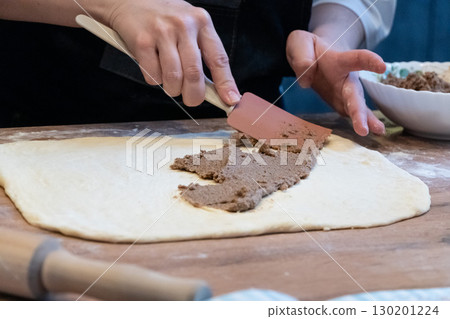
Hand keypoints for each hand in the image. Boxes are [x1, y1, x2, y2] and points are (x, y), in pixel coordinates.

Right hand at [105, 0, 239, 105]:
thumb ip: (202, 52)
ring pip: (173, 78)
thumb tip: (215, 88)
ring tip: (170, 82)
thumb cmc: (165, 18)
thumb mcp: (190, 26)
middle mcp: (184, 25)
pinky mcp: (142, 41)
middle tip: (191, 99)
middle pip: (194, 74)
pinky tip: (154, 67)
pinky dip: (155, 80)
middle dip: (194, 95)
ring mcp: (162, 32)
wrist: (131, 0)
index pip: (219, 58)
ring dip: (173, 89)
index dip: (226, 83)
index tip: (231, 100)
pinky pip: (153, 76)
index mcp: (202, 22)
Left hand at [286, 30, 385, 135]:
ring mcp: (345, 93)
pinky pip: (350, 114)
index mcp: (339, 60)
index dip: (368, 61)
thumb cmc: (309, 49)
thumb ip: (302, 56)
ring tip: (378, 131)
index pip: (355, 59)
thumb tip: (306, 78)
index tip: (381, 67)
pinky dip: (358, 123)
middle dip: (359, 110)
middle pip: (355, 92)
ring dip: (363, 119)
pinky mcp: (341, 103)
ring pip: (356, 106)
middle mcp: (346, 78)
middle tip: (365, 126)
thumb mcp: (299, 43)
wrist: (315, 56)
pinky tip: (367, 133)